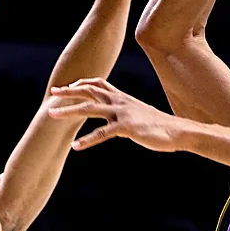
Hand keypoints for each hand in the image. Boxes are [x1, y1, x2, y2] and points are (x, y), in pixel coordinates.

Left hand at [47, 78, 186, 151]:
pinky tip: (76, 146)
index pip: (98, 84)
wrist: (178, 131)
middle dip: (68, 92)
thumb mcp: (139, 113)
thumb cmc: (159, 126)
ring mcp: (122, 113)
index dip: (81, 84)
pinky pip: (102, 133)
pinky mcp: (126, 128)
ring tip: (51, 114)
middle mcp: (120, 101)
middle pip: (89, 91)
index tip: (67, 87)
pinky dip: (87, 139)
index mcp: (123, 97)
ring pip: (90, 108)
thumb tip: (118, 117)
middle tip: (52, 93)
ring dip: (68, 111)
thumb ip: (126, 111)